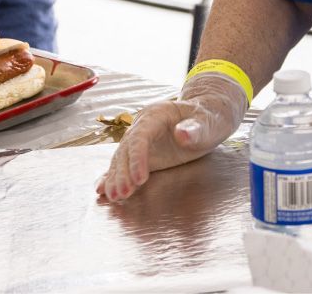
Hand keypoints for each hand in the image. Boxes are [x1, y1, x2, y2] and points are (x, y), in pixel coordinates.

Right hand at [96, 71, 248, 201]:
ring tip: (113, 197)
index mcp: (156, 114)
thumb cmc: (209, 118)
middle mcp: (143, 126)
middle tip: (122, 194)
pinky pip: (125, 165)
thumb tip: (182, 134)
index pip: (141, 136)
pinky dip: (113, 176)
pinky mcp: (144, 154)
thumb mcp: (208, 123)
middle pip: (127, 149)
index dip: (137, 158)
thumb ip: (196, 128)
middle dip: (123, 172)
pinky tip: (102, 189)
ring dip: (116, 178)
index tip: (139, 178)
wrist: (208, 116)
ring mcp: (142, 141)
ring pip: (122, 159)